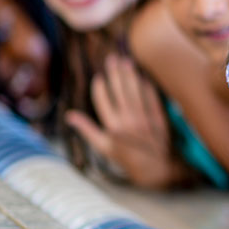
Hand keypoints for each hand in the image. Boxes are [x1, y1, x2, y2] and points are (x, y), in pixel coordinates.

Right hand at [66, 54, 179, 187]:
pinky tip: (142, 77)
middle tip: (112, 58)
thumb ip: (87, 129)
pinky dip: (147, 86)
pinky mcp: (159, 117)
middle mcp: (128, 120)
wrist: (157, 169)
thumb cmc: (127, 159)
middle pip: (120, 89)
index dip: (100, 87)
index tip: (98, 77)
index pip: (103, 100)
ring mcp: (145, 117)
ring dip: (130, 74)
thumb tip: (69, 116)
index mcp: (113, 127)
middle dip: (115, 72)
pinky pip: (151, 96)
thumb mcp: (103, 147)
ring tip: (126, 61)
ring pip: (135, 90)